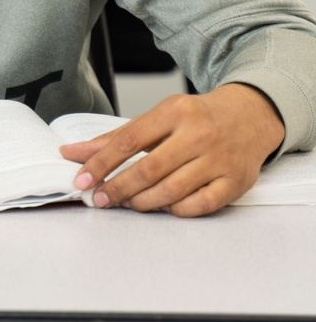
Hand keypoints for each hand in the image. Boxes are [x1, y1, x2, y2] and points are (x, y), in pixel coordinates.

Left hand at [59, 83, 284, 216]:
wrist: (249, 115)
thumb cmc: (195, 117)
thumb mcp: (157, 117)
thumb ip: (116, 137)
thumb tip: (72, 152)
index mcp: (174, 111)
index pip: (129, 140)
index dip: (102, 162)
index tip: (82, 178)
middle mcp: (198, 134)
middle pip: (149, 169)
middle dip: (118, 187)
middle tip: (99, 198)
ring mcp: (219, 159)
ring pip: (173, 190)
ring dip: (143, 201)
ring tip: (127, 203)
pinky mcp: (236, 182)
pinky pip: (200, 204)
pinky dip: (176, 210)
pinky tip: (163, 208)